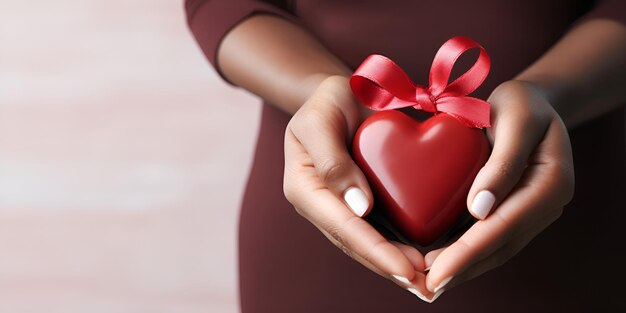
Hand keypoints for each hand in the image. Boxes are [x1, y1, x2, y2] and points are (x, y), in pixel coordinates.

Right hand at [283, 75, 437, 299]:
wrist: (339, 95)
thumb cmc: (327, 101)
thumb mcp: (320, 120)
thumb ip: (332, 161)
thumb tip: (359, 207)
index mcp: (305, 187)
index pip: (342, 225)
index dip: (375, 249)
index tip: (406, 269)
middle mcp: (320, 204)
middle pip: (355, 243)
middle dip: (389, 267)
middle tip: (426, 285)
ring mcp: (338, 205)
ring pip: (366, 243)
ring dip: (395, 264)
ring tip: (427, 282)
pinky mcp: (357, 201)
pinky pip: (377, 228)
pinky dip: (398, 246)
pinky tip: (422, 258)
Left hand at [423, 80, 574, 299]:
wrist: (531, 102)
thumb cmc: (521, 103)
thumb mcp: (515, 118)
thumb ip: (502, 163)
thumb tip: (479, 210)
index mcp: (551, 183)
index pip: (504, 225)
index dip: (469, 251)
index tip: (437, 271)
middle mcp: (546, 204)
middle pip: (501, 245)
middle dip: (463, 268)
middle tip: (426, 286)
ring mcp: (533, 210)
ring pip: (497, 248)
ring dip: (465, 267)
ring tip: (430, 282)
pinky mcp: (517, 210)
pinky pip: (492, 237)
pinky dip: (468, 252)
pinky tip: (442, 261)